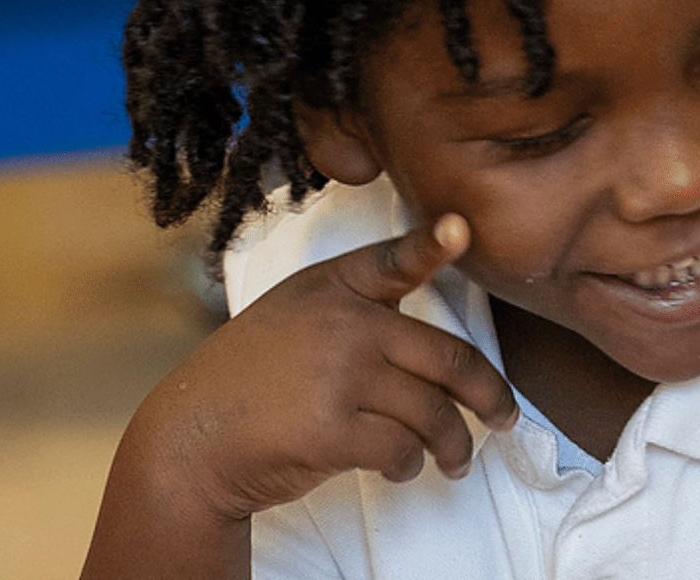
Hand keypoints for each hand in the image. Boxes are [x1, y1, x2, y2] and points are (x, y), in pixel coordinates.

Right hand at [127, 213, 519, 520]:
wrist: (194, 435)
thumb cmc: (249, 378)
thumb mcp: (293, 316)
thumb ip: (353, 312)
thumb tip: (430, 352)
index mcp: (331, 287)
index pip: (393, 261)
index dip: (432, 245)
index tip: (461, 230)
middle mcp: (341, 323)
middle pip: (447, 358)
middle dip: (490, 396)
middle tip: (505, 417)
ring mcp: (339, 376)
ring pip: (433, 414)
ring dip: (454, 446)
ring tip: (455, 460)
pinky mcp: (334, 431)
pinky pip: (401, 451)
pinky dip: (408, 466)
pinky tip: (398, 468)